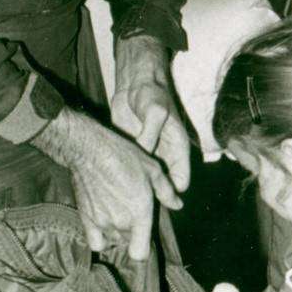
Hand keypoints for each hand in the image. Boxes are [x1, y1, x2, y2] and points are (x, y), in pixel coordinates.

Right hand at [34, 107, 181, 260]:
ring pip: (113, 241)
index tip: (145, 237)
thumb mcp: (153, 170)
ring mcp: (101, 222)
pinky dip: (100, 238)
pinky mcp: (86, 218)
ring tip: (119, 214)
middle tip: (133, 213)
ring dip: (118, 234)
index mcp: (139, 213)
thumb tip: (177, 204)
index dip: (144, 249)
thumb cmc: (123, 156)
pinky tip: (104, 225)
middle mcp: (120, 222)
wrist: (91, 150)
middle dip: (133, 233)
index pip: (140, 253)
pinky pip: (95, 242)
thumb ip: (166, 191)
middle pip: (128, 243)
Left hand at [113, 34, 189, 192]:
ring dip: (136, 189)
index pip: (181, 179)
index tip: (157, 203)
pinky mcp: (131, 150)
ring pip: (145, 180)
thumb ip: (149, 134)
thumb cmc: (152, 92)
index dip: (172, 194)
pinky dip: (122, 177)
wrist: (134, 81)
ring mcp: (147, 153)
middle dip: (152, 198)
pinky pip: (129, 168)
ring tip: (121, 204)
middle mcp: (164, 154)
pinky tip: (110, 186)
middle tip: (136, 211)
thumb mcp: (155, 111)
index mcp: (178, 147)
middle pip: (162, 185)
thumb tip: (140, 156)